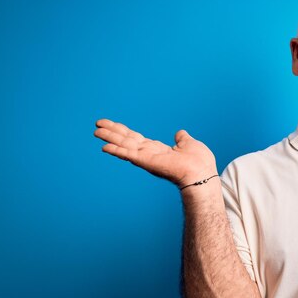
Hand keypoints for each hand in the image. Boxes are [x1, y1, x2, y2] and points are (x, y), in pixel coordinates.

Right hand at [94, 119, 216, 186]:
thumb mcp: (190, 144)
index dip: (124, 131)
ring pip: (124, 145)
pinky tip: (105, 147)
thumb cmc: (199, 162)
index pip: (137, 139)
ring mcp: (147, 158)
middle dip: (112, 132)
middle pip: (126, 140)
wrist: (201, 173)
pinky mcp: (147, 161)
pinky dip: (117, 150)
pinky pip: (129, 154)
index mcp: (158, 150)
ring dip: (110, 138)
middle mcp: (150, 154)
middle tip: (97, 124)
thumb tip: (180, 134)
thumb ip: (182, 139)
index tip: (112, 125)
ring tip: (96, 131)